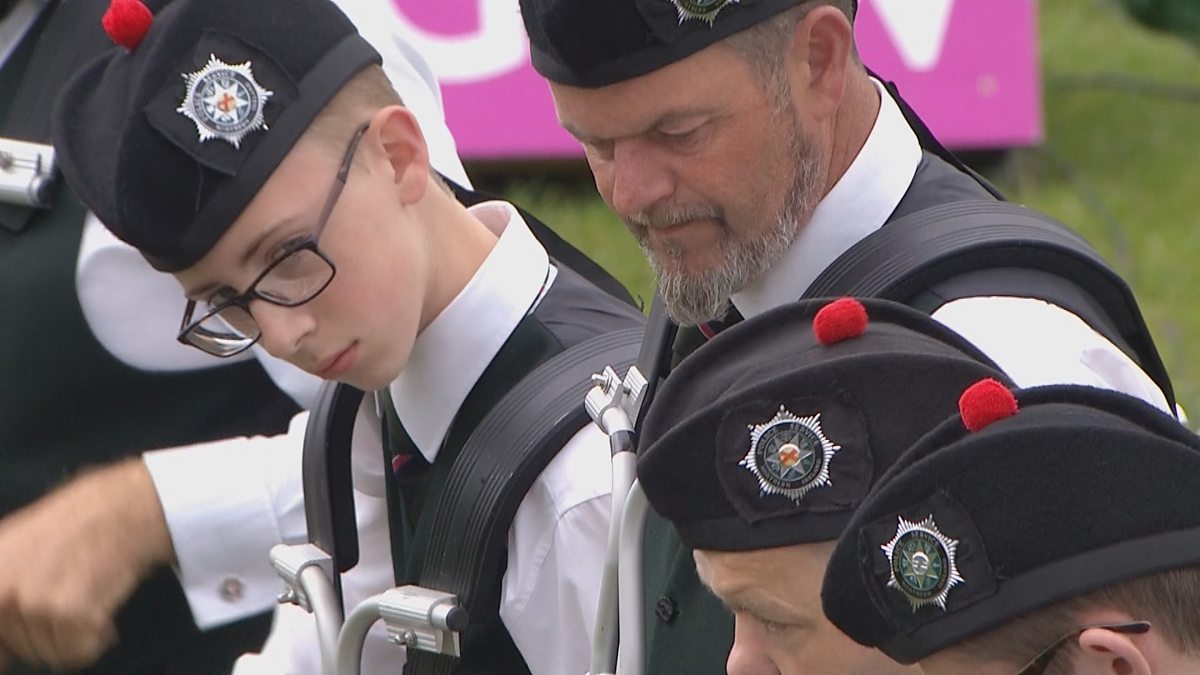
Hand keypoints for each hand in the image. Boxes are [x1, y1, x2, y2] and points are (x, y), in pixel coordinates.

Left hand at [0, 459, 174, 669]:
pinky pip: (79, 652)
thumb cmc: (76, 524)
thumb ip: (1, 589)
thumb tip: (0, 648)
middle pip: (20, 646)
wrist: (120, 509)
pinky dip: (97, 637)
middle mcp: (0, 590)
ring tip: (86, 595)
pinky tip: (101, 606)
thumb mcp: (12, 548)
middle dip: (48, 630)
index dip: (10, 645)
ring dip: (74, 634)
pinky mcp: (69, 612)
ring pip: (50, 654)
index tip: (19, 647)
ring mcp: (33, 602)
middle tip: (68, 595)